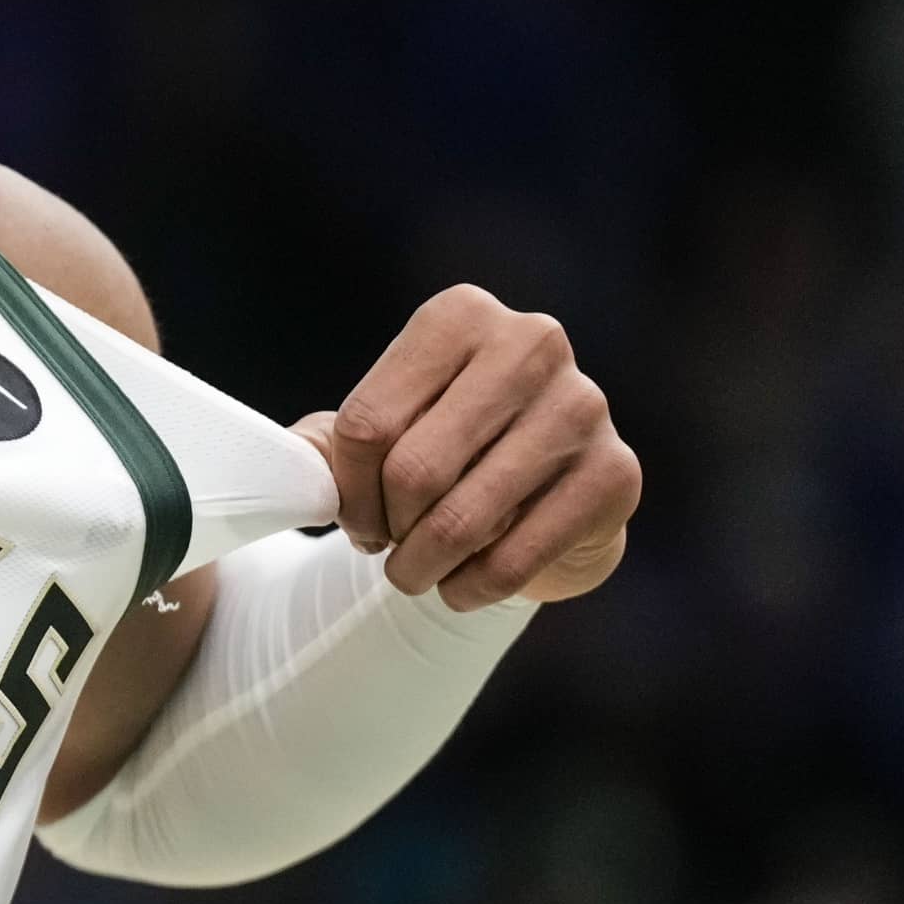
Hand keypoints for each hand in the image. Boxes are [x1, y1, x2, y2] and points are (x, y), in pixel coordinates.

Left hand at [299, 286, 638, 608]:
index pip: (367, 424)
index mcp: (458, 316)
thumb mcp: (381, 432)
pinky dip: (472, 588)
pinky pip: (515, 557)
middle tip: (390, 551)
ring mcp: (583, 405)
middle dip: (387, 531)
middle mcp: (530, 343)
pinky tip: (463, 587)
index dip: (346, 493)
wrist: (550, 494)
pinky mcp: (616, 473)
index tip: (357, 520)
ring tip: (417, 574)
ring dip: (423, 567)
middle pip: (413, 469)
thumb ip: (324, 447)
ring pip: (460, 518)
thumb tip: (287, 479)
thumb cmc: (450, 452)